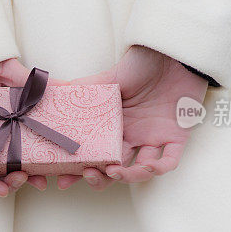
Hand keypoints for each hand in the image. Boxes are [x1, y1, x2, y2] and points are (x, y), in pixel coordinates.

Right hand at [57, 45, 208, 189]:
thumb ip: (86, 88)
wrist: (173, 52)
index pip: (96, 154)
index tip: (62, 178)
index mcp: (114, 126)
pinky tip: (147, 166)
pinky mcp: (176, 137)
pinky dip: (159, 168)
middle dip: (101, 178)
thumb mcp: (110, 77)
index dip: (80, 169)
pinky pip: (169, 161)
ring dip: (128, 176)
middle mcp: (132, 136)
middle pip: (115, 168)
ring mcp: (154, 138)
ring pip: (140, 170)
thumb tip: (53, 90)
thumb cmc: (142, 64)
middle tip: (88, 174)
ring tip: (114, 171)